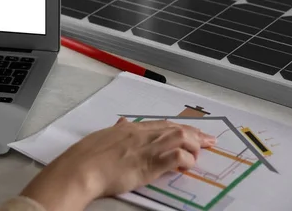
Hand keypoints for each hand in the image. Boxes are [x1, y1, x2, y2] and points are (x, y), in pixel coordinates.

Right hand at [20, 118, 215, 210]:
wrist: (82, 168)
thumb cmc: (87, 156)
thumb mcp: (103, 137)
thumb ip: (116, 131)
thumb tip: (121, 123)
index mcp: (130, 128)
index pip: (161, 124)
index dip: (179, 127)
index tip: (191, 130)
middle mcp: (141, 134)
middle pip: (175, 129)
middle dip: (195, 133)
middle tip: (209, 140)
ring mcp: (146, 148)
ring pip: (179, 138)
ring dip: (193, 145)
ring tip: (200, 153)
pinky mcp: (149, 164)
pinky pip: (175, 157)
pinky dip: (185, 159)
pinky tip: (187, 165)